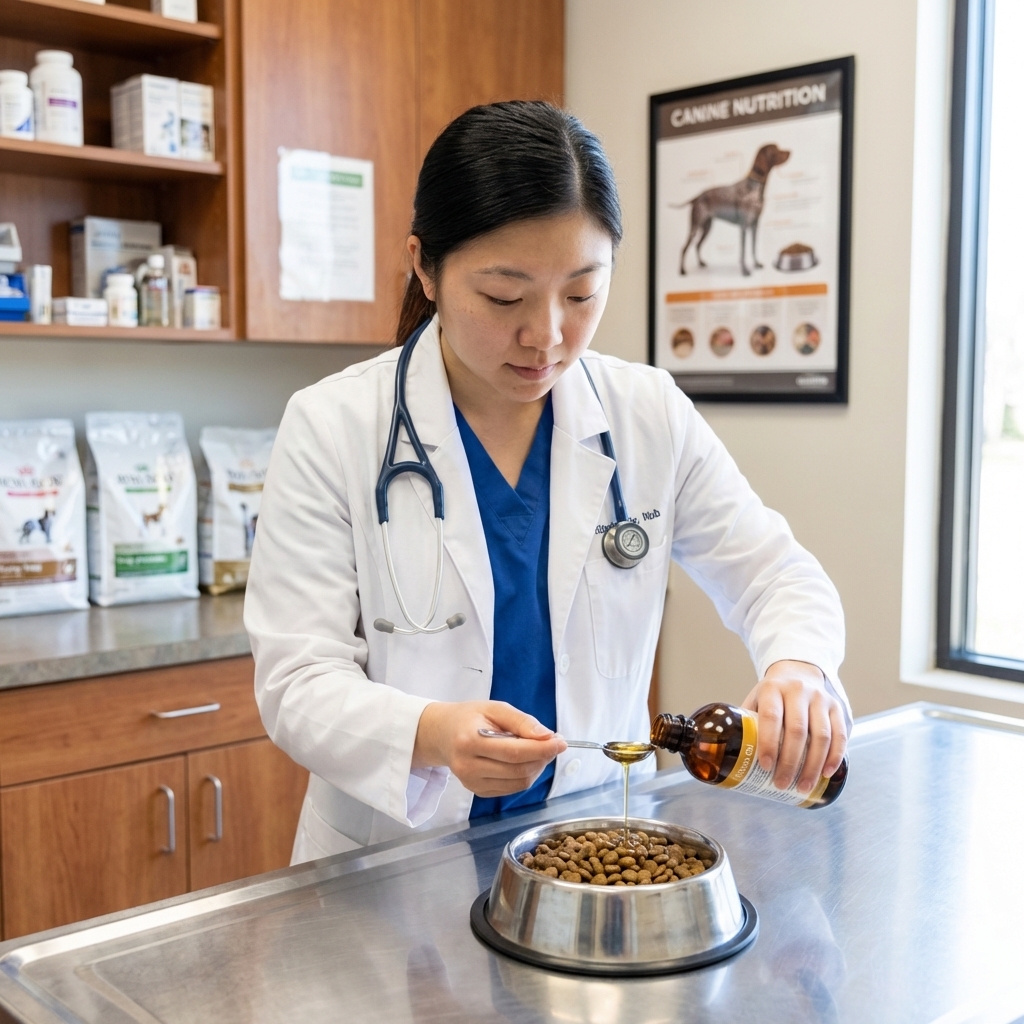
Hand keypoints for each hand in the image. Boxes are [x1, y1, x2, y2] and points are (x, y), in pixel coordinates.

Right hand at [412, 700, 566, 797]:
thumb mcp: (495, 708)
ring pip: (519, 783)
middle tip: (553, 742)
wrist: (443, 733)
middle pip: (519, 770)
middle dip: (543, 757)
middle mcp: (468, 767)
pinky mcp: (477, 792)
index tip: (561, 742)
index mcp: (469, 741)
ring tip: (537, 749)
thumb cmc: (470, 717)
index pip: (515, 752)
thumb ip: (522, 721)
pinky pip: (512, 788)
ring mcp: (471, 783)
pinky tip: (523, 760)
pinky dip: (525, 775)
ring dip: (537, 767)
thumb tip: (547, 736)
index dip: (542, 749)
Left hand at [741, 660, 847, 793]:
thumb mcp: (756, 699)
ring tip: (803, 786)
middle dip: (790, 762)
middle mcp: (798, 691)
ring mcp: (820, 698)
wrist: (799, 672)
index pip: (771, 717)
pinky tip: (826, 772)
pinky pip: (839, 735)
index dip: (768, 743)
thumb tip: (726, 753)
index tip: (765, 766)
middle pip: (797, 731)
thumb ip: (746, 721)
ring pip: (821, 736)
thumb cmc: (772, 694)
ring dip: (813, 765)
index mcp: (772, 689)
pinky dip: (834, 756)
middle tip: (782, 784)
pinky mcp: (837, 707)